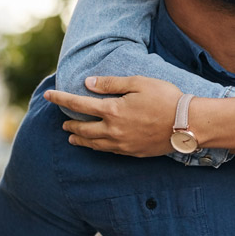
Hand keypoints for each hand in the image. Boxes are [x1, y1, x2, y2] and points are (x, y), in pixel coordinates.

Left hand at [44, 75, 182, 156]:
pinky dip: (97, 147)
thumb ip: (112, 83)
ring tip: (72, 136)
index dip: (62, 98)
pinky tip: (98, 144)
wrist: (186, 123)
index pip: (79, 104)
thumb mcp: (139, 82)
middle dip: (70, 124)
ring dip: (80, 138)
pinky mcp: (132, 152)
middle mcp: (112, 130)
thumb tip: (88, 84)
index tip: (48, 95)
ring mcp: (122, 144)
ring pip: (93, 144)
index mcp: (113, 110)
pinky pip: (108, 151)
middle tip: (62, 122)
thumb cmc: (165, 98)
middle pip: (83, 128)